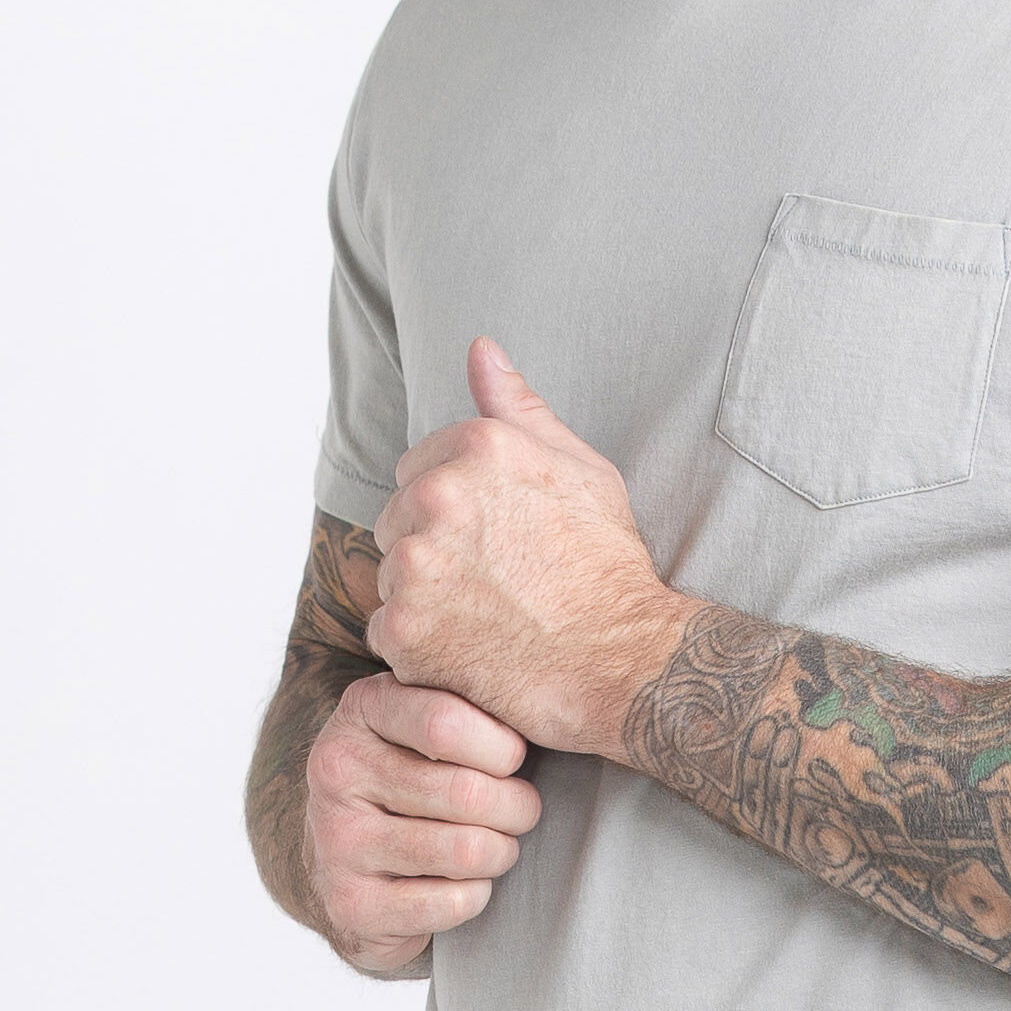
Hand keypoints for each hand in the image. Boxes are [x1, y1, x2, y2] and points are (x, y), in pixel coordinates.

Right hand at [302, 670, 542, 976]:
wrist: (348, 866)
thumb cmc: (418, 777)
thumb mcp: (429, 720)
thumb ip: (472, 696)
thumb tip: (549, 698)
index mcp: (362, 709)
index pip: (446, 723)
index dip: (503, 748)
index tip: (514, 758)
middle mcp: (337, 770)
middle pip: (467, 793)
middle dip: (517, 807)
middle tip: (521, 809)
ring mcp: (337, 840)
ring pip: (466, 851)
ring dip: (501, 852)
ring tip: (497, 844)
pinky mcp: (352, 904)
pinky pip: (454, 901)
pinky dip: (476, 895)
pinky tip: (462, 882)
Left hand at [369, 338, 690, 755]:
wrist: (624, 661)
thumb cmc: (607, 567)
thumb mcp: (581, 469)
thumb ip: (519, 408)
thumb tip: (480, 348)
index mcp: (476, 448)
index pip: (416, 470)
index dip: (453, 510)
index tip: (493, 543)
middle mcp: (437, 496)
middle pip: (396, 520)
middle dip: (432, 549)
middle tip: (492, 586)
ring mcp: (416, 565)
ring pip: (391, 577)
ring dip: (424, 599)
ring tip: (486, 620)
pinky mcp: (405, 628)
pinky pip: (386, 632)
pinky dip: (418, 648)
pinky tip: (468, 652)